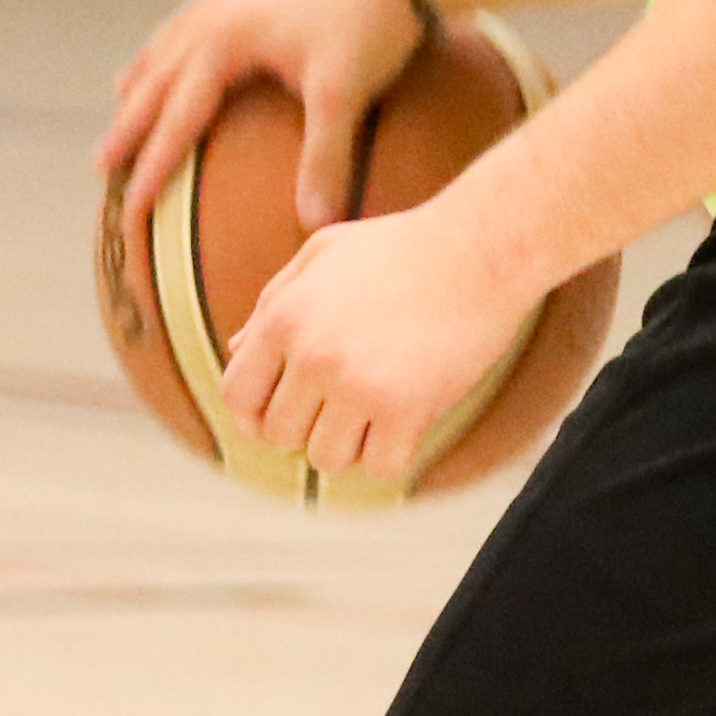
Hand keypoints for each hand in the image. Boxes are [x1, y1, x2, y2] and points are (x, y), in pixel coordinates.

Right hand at [101, 0, 428, 232]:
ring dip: (146, 71)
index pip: (177, 118)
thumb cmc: (372, 27)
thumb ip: (325, 160)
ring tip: (122, 96)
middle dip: (130, 124)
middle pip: (159, 77)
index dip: (150, 167)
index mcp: (225, 42)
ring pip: (173, 37)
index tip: (129, 211)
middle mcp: (217, 12)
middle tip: (101, 164)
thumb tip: (315, 224)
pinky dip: (180, 35)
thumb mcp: (343, 95)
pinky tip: (185, 39)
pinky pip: (201, 11)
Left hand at [222, 199, 537, 485]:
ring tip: (372, 413)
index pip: (237, 397)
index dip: (253, 415)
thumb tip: (234, 351)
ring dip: (348, 445)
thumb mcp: (321, 254)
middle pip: (280, 436)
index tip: (279, 416)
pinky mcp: (407, 410)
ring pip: (326, 459)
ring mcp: (359, 386)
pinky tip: (404, 423)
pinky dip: (390, 454)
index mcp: (284, 317)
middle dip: (305, 427)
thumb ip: (273, 301)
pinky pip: (379, 467)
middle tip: (340, 406)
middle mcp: (313, 357)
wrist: (481, 248)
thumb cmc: (401, 247)